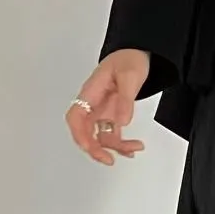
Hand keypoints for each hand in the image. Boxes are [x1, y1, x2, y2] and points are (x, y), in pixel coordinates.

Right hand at [65, 48, 149, 165]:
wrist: (138, 53)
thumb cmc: (129, 59)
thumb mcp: (129, 77)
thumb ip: (125, 100)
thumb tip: (121, 122)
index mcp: (91, 92)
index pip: (76, 117)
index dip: (79, 134)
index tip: (91, 147)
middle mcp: (93, 103)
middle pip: (85, 131)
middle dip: (95, 148)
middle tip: (109, 159)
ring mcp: (102, 110)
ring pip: (101, 136)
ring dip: (115, 147)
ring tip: (134, 148)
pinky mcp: (112, 113)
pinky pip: (112, 133)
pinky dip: (121, 143)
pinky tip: (132, 148)